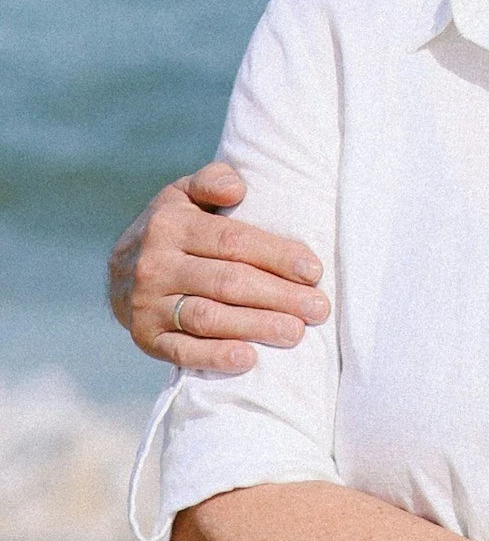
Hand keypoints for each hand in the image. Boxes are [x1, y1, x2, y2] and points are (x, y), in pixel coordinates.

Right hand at [109, 164, 330, 373]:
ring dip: (256, 326)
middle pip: (227, 282)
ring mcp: (146, 304)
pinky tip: (248, 358)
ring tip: (295, 333)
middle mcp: (155, 264)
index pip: (233, 241)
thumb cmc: (173, 231)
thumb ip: (211, 181)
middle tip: (318, 309)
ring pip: (208, 317)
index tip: (314, 271)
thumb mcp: (184, 195)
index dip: (277, 256)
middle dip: (279, 296)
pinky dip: (214, 357)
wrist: (118, 272)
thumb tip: (237, 189)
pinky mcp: (145, 338)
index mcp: (170, 225)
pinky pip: (181, 351)